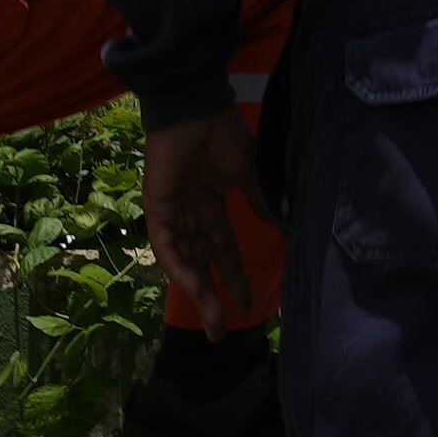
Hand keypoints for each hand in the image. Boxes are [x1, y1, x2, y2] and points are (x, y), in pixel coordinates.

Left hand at [143, 108, 272, 331]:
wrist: (196, 104)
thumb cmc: (221, 131)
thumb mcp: (247, 172)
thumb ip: (257, 201)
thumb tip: (280, 226)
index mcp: (211, 206)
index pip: (224, 250)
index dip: (236, 276)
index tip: (250, 303)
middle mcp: (190, 215)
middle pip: (202, 264)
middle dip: (213, 298)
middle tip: (223, 331)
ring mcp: (172, 213)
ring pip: (185, 262)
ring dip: (198, 293)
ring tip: (214, 321)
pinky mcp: (156, 208)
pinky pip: (166, 245)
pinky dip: (179, 267)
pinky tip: (194, 288)